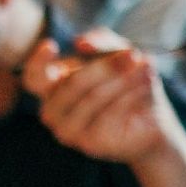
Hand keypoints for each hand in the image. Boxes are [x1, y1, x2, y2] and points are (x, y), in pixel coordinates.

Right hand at [22, 34, 176, 166]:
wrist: (152, 121)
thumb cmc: (129, 84)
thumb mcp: (118, 54)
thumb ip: (101, 42)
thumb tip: (81, 42)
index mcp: (52, 89)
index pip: (33, 77)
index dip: (37, 62)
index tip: (51, 46)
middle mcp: (53, 112)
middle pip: (71, 84)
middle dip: (105, 67)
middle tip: (132, 55)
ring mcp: (68, 131)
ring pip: (92, 98)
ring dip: (124, 80)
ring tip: (147, 68)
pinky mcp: (89, 144)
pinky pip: (109, 114)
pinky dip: (131, 97)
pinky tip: (146, 87)